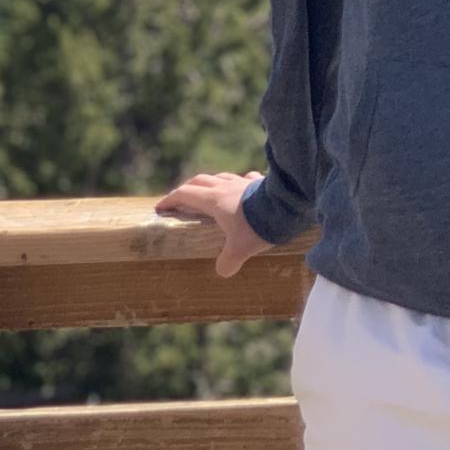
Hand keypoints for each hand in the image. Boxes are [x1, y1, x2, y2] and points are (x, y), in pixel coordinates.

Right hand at [155, 170, 272, 276]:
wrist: (288, 205)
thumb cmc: (259, 225)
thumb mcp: (240, 249)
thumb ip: (227, 262)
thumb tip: (223, 272)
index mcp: (214, 200)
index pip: (185, 194)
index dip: (170, 200)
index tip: (161, 207)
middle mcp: (226, 186)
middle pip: (199, 181)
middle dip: (187, 189)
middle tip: (181, 200)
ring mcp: (244, 181)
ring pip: (221, 177)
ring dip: (211, 183)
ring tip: (209, 193)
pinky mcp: (261, 181)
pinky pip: (245, 178)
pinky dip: (238, 183)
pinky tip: (242, 188)